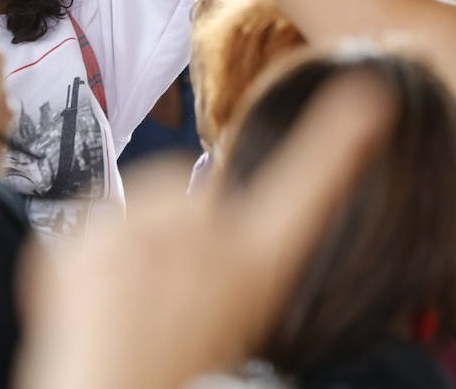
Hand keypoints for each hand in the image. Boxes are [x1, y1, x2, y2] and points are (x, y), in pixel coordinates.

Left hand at [13, 71, 397, 388]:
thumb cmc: (181, 371)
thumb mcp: (235, 317)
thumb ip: (232, 258)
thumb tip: (215, 206)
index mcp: (258, 263)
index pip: (309, 186)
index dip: (339, 138)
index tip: (367, 94)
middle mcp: (209, 235)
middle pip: (191, 194)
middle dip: (177, 229)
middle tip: (167, 299)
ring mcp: (145, 228)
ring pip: (137, 205)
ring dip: (133, 241)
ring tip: (131, 308)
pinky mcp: (91, 230)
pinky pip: (90, 224)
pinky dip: (88, 256)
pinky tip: (97, 303)